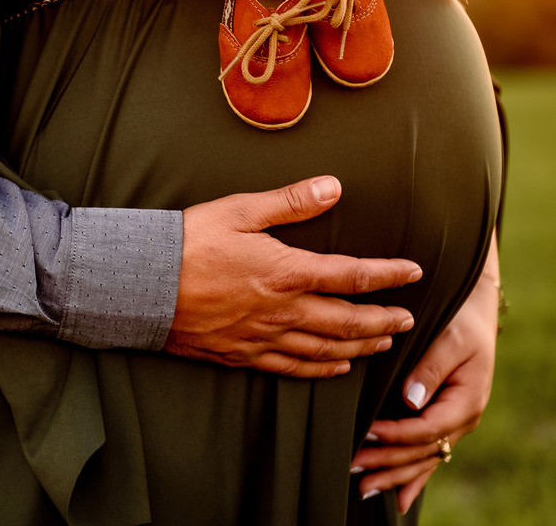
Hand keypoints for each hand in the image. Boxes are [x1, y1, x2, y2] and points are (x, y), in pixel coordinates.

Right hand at [165, 176, 420, 378]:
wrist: (140, 285)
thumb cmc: (188, 241)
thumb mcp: (239, 210)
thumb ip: (290, 202)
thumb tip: (333, 187)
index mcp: (285, 271)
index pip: (351, 276)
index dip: (388, 275)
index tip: (415, 273)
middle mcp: (281, 311)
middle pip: (347, 321)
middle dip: (383, 320)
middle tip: (409, 320)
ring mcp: (262, 338)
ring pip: (325, 349)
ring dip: (360, 346)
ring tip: (384, 344)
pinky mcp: (241, 355)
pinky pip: (291, 368)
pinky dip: (320, 369)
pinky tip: (336, 366)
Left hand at [349, 244, 500, 512]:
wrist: (472, 309)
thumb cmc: (459, 319)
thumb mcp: (449, 338)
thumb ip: (429, 368)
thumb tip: (411, 400)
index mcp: (467, 400)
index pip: (428, 428)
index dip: (397, 435)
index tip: (367, 434)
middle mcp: (463, 418)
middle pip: (422, 450)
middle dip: (388, 463)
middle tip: (353, 468)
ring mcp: (455, 423)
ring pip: (424, 459)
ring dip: (394, 475)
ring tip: (363, 488)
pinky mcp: (444, 421)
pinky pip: (428, 455)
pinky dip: (412, 477)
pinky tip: (397, 499)